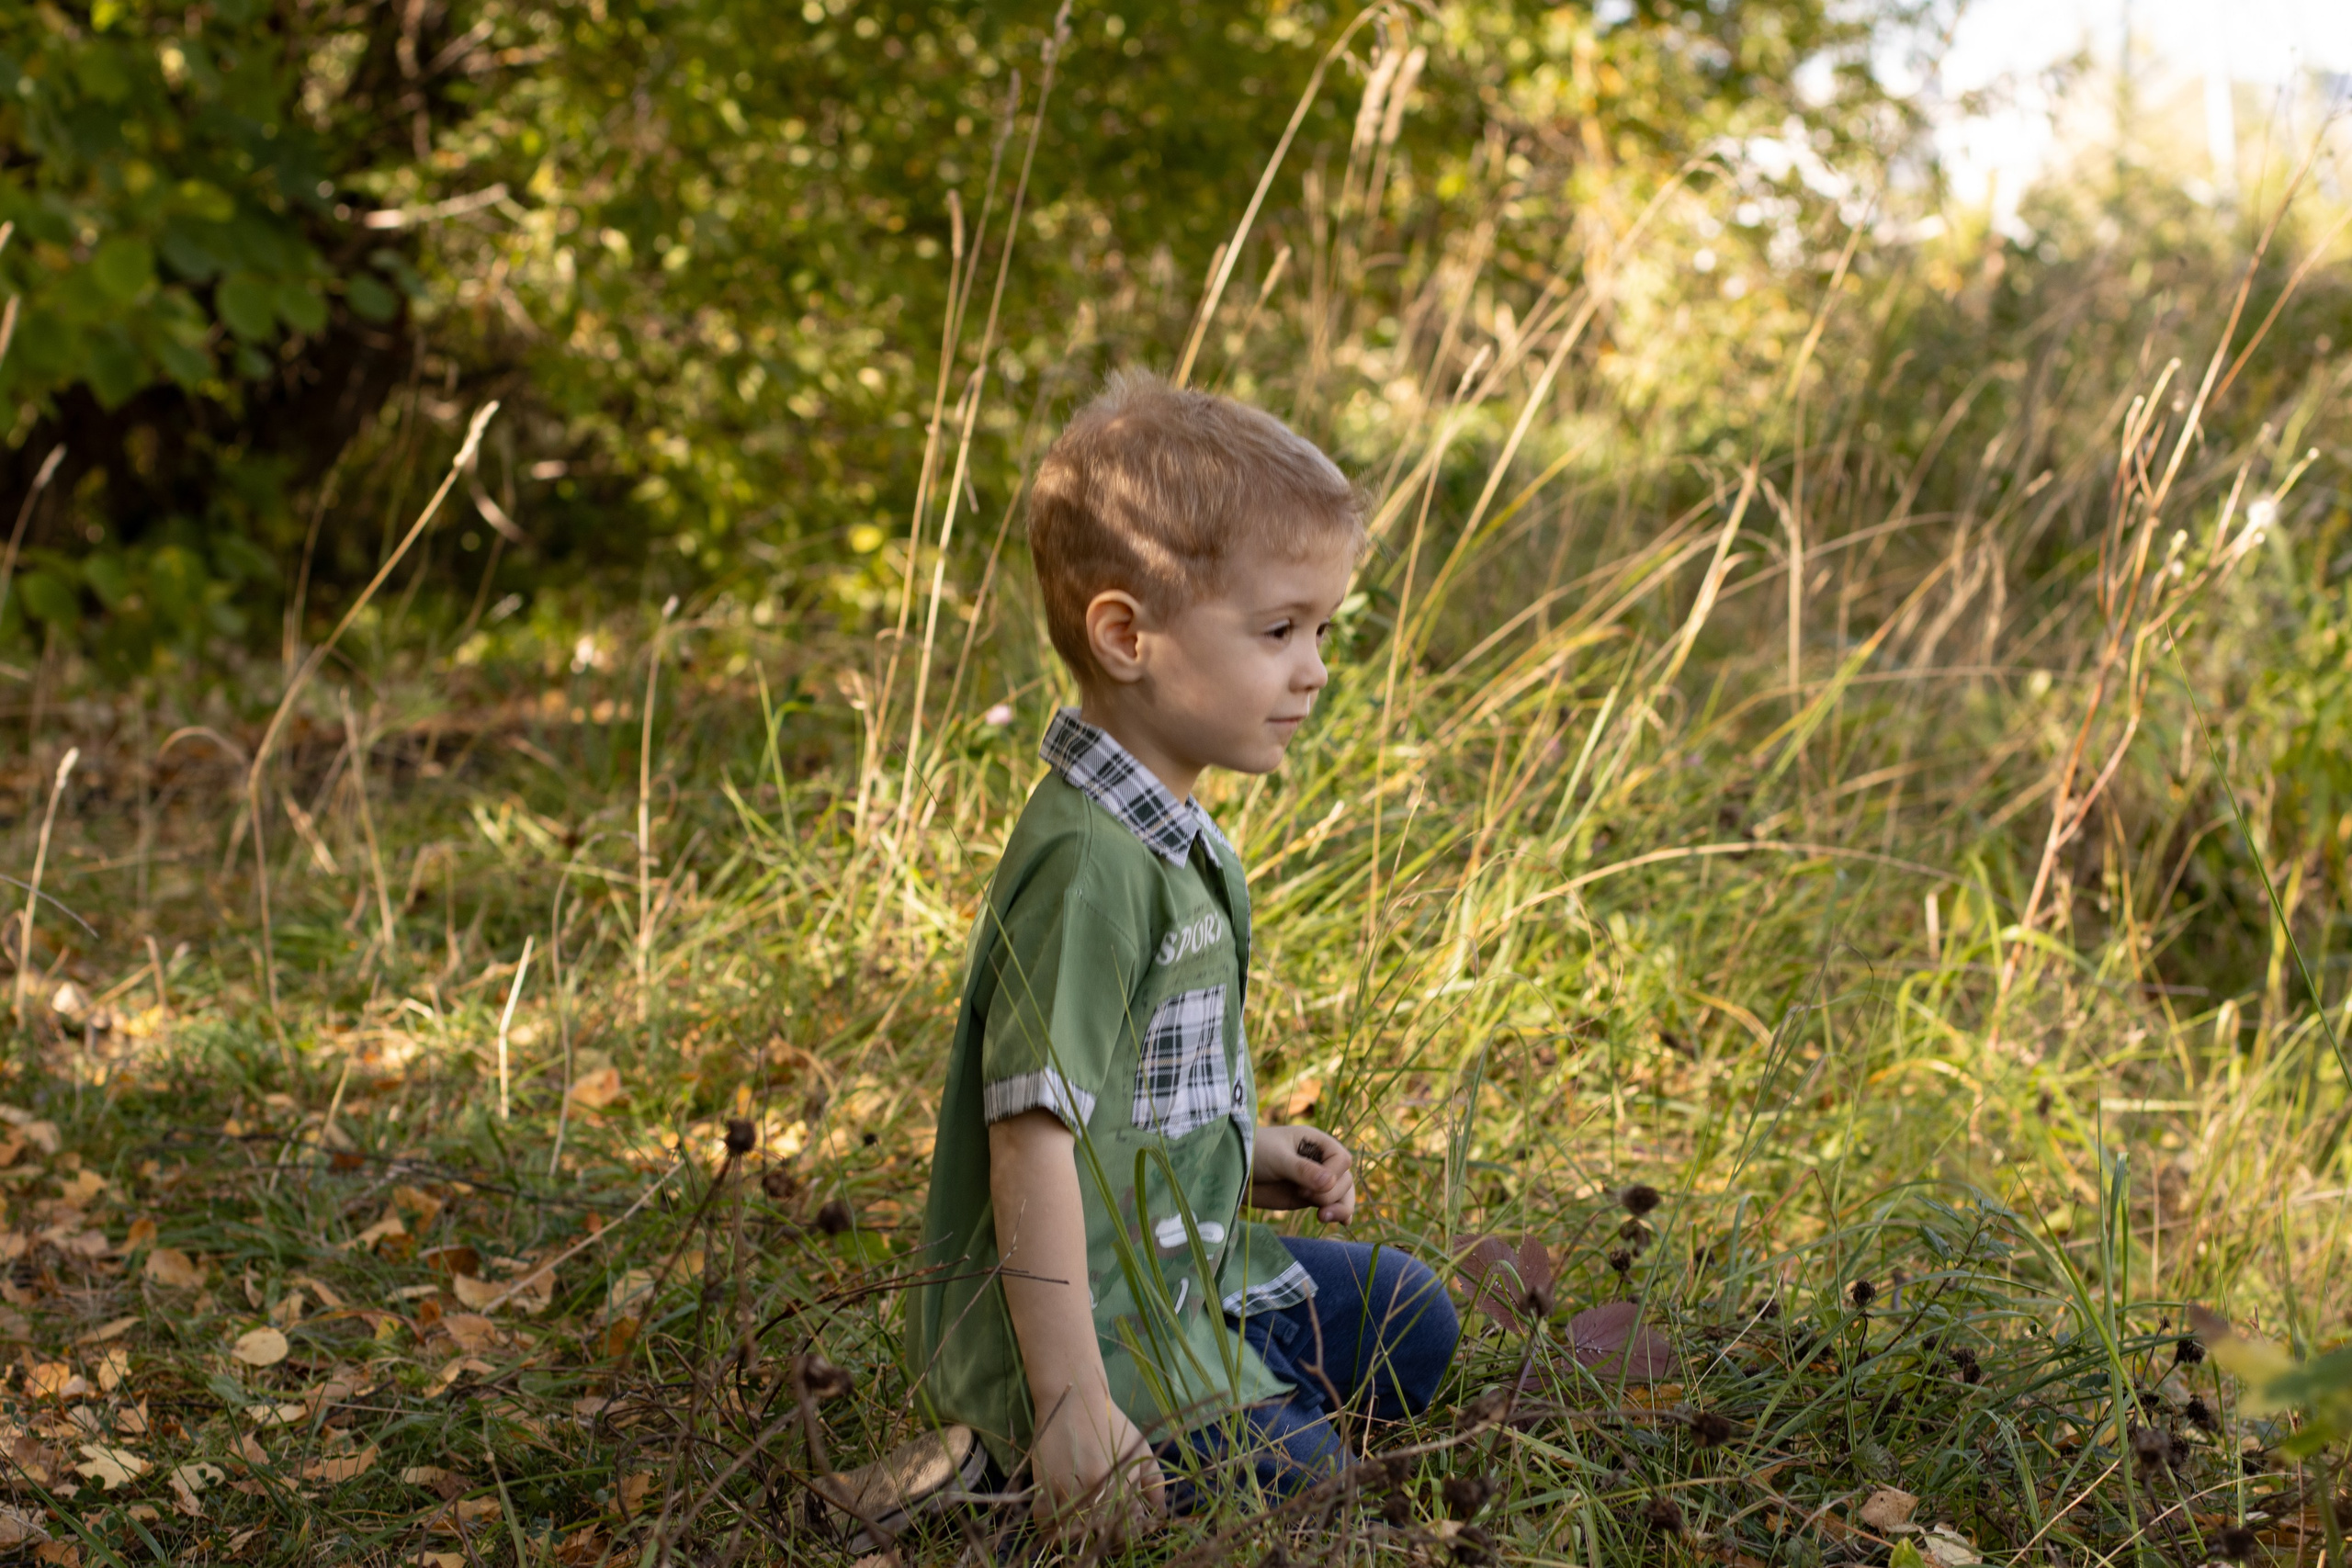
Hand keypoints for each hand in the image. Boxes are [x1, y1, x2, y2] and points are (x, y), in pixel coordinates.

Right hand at [1029, 1391, 1164, 1545]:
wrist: (1075, 1398)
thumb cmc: (1111, 1422)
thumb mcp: (1140, 1448)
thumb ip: (1154, 1483)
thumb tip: (1160, 1515)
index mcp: (1122, 1488)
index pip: (1127, 1532)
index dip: (1124, 1535)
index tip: (1118, 1529)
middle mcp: (1097, 1494)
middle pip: (1099, 1537)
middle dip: (1100, 1537)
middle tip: (1097, 1527)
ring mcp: (1068, 1492)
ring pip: (1071, 1534)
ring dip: (1074, 1534)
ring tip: (1077, 1524)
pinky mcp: (1043, 1487)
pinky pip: (1043, 1522)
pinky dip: (1048, 1525)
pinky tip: (1056, 1517)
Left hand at [1250, 1124, 1355, 1221]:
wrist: (1233, 1172)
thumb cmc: (1253, 1153)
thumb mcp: (1277, 1158)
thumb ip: (1302, 1169)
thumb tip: (1330, 1182)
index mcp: (1316, 1142)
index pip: (1341, 1159)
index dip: (1332, 1174)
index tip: (1306, 1185)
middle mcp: (1321, 1160)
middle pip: (1345, 1179)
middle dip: (1330, 1193)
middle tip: (1302, 1195)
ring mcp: (1316, 1181)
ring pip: (1342, 1195)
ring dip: (1339, 1208)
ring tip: (1322, 1218)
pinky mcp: (1308, 1198)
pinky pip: (1332, 1205)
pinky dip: (1339, 1214)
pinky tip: (1343, 1222)